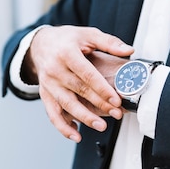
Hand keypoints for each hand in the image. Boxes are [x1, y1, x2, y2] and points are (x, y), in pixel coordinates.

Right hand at [24, 26, 133, 141]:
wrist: (40, 44)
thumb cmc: (67, 39)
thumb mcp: (88, 34)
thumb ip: (109, 42)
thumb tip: (129, 50)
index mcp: (67, 53)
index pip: (87, 74)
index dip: (102, 88)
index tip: (116, 99)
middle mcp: (55, 69)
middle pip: (79, 90)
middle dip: (99, 104)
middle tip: (116, 114)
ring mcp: (48, 84)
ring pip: (66, 104)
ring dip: (84, 118)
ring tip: (100, 126)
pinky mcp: (45, 94)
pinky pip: (52, 113)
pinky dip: (63, 126)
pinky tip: (76, 134)